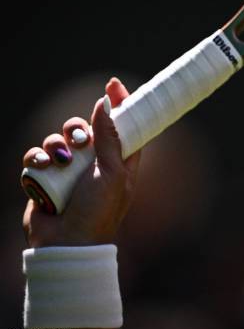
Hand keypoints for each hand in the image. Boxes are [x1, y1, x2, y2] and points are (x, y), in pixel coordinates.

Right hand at [22, 78, 140, 246]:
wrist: (67, 244)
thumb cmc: (99, 211)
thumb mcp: (112, 173)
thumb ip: (110, 138)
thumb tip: (106, 103)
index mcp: (119, 162)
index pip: (122, 127)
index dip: (120, 104)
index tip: (113, 84)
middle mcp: (94, 163)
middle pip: (85, 128)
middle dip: (78, 127)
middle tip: (80, 138)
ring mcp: (68, 171)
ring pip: (57, 139)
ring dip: (56, 145)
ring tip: (61, 161)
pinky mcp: (44, 179)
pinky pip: (36, 156)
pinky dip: (37, 159)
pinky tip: (42, 169)